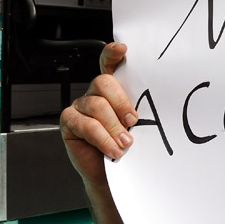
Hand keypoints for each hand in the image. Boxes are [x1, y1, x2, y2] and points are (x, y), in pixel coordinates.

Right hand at [60, 42, 136, 187]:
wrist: (113, 173)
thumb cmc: (127, 146)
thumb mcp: (137, 125)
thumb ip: (138, 110)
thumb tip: (155, 104)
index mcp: (114, 89)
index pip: (110, 64)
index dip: (112, 54)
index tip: (123, 50)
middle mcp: (95, 93)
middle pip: (104, 83)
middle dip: (121, 102)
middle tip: (133, 122)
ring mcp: (80, 106)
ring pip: (97, 106)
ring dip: (114, 127)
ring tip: (125, 144)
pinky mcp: (69, 122)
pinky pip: (85, 125)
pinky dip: (103, 139)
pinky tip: (114, 151)